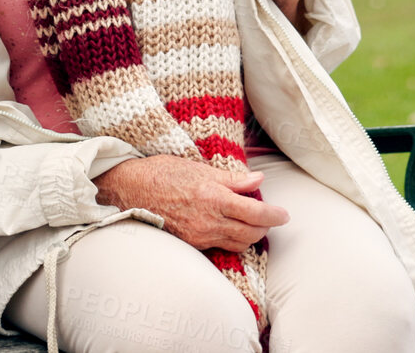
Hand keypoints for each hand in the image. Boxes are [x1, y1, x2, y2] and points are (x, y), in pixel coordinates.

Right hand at [93, 154, 288, 252]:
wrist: (129, 191)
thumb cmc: (163, 173)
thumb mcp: (199, 168)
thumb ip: (232, 179)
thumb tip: (259, 179)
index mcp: (214, 198)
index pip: (256, 213)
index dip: (275, 214)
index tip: (284, 213)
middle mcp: (209, 221)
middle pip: (252, 233)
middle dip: (266, 226)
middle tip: (270, 216)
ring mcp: (200, 236)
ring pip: (239, 243)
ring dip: (251, 234)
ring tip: (252, 222)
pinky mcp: (192, 244)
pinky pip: (221, 246)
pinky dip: (233, 238)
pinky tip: (231, 227)